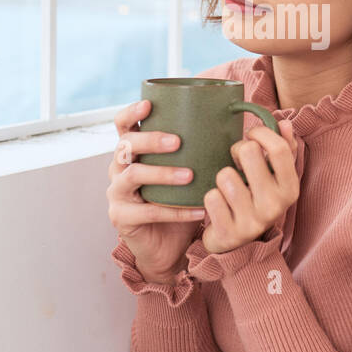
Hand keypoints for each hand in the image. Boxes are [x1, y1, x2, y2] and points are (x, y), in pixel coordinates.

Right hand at [107, 98, 207, 279]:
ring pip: (133, 176)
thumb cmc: (179, 201)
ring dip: (162, 173)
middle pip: (125, 146)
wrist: (168, 246)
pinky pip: (147, 212)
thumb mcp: (187, 171)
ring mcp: (116, 194)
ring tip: (189, 176)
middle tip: (177, 142)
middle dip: (151, 141)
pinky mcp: (121, 218)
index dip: (132, 112)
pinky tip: (199, 211)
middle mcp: (118, 169)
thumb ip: (198, 150)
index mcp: (132, 152)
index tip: (149, 104)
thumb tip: (234, 126)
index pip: (123, 125)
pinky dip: (175, 211)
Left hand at [200, 119, 298, 254]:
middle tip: (237, 162)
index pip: (279, 149)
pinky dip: (211, 197)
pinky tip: (219, 204)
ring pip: (225, 175)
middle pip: (248, 152)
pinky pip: (211, 197)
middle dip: (237, 151)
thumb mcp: (274, 177)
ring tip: (228, 186)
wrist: (238, 243)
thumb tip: (286, 124)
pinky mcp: (229, 233)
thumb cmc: (256, 198)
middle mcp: (275, 207)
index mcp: (290, 190)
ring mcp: (252, 222)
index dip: (261, 133)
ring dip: (222, 177)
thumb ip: (283, 149)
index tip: (251, 134)